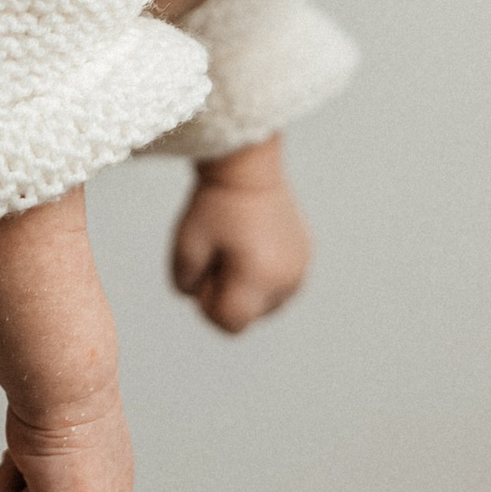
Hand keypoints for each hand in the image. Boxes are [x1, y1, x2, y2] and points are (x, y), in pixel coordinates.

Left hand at [169, 136, 309, 332]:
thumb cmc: (214, 204)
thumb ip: (185, 286)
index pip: (230, 323)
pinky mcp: (305, 257)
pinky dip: (263, 273)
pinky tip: (252, 244)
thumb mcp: (185, 246)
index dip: (208, 304)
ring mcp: (301, 269)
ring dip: (247, 286)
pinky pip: (280, 284)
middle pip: (249, 316)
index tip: (204, 271)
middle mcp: (288, 280)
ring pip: (266, 303)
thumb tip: (200, 299)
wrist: (248, 167)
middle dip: (228, 294)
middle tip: (219, 254)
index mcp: (260, 279)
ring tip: (237, 248)